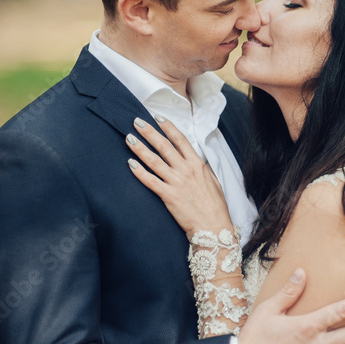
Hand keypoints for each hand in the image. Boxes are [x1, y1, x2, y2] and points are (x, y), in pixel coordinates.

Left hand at [126, 115, 231, 235]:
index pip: (180, 140)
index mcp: (197, 164)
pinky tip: (130, 164)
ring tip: (129, 138)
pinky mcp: (168, 196)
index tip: (157, 117)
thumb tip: (194, 159)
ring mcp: (176, 182)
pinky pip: (150, 181)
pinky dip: (139, 172)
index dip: (168, 127)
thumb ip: (201, 168)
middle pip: (164, 146)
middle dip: (149, 132)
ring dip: (140, 148)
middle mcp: (186, 170)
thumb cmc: (215, 205)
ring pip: (154, 161)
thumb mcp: (213, 181)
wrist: (213, 226)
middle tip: (136, 121)